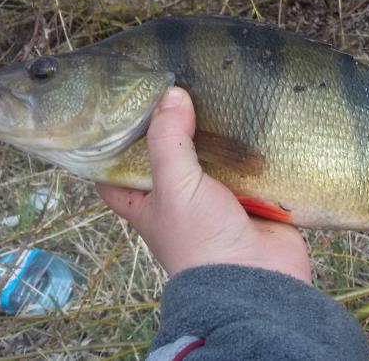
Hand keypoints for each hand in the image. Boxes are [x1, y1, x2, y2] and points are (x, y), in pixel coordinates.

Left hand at [96, 87, 310, 282]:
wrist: (256, 280)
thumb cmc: (200, 241)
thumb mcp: (174, 186)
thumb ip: (168, 140)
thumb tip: (171, 94)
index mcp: (148, 205)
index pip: (116, 177)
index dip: (112, 148)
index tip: (116, 114)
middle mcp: (180, 202)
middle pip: (169, 160)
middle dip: (174, 130)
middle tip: (175, 88)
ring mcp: (218, 201)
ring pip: (213, 161)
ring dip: (218, 137)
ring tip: (217, 93)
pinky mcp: (253, 200)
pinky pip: (250, 169)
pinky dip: (253, 150)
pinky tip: (254, 119)